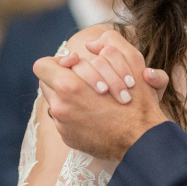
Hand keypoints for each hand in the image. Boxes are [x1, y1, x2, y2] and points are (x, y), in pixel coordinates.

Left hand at [35, 30, 167, 161]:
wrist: (144, 142)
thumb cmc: (140, 103)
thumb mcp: (134, 63)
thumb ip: (111, 43)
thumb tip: (91, 45)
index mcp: (69, 86)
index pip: (42, 66)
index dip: (58, 62)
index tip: (75, 64)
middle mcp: (60, 107)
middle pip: (47, 83)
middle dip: (64, 78)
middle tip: (85, 81)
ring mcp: (62, 125)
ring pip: (54, 101)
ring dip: (69, 96)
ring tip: (91, 98)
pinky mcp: (69, 138)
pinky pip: (63, 120)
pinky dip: (76, 115)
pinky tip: (95, 116)